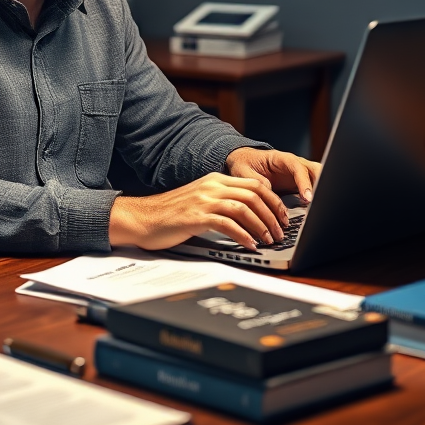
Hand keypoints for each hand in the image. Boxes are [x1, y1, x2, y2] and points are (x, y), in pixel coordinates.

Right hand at [109, 172, 288, 251]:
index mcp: (215, 180)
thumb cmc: (171, 214)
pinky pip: (228, 224)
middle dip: (272, 214)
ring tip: (269, 240)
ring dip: (262, 226)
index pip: (255, 184)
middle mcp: (212, 186)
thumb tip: (250, 213)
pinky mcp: (196, 217)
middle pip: (254, 194)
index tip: (282, 217)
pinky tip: (250, 245)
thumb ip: (222, 201)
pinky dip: (244, 235)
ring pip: (245, 208)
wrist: (143, 218)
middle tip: (281, 232)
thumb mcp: (200, 200)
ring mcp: (204, 200)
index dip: (273, 201)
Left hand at [224, 147, 320, 203]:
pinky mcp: (301, 185)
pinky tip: (316, 211)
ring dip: (323, 191)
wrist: (246, 162)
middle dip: (322, 184)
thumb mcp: (244, 172)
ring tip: (321, 208)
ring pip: (320, 178)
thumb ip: (257, 181)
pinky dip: (318, 198)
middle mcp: (295, 165)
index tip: (307, 198)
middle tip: (321, 203)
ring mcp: (300, 175)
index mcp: (282, 159)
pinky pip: (315, 189)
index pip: (298, 168)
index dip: (304, 183)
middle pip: (316, 170)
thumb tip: (270, 192)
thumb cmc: (245, 164)